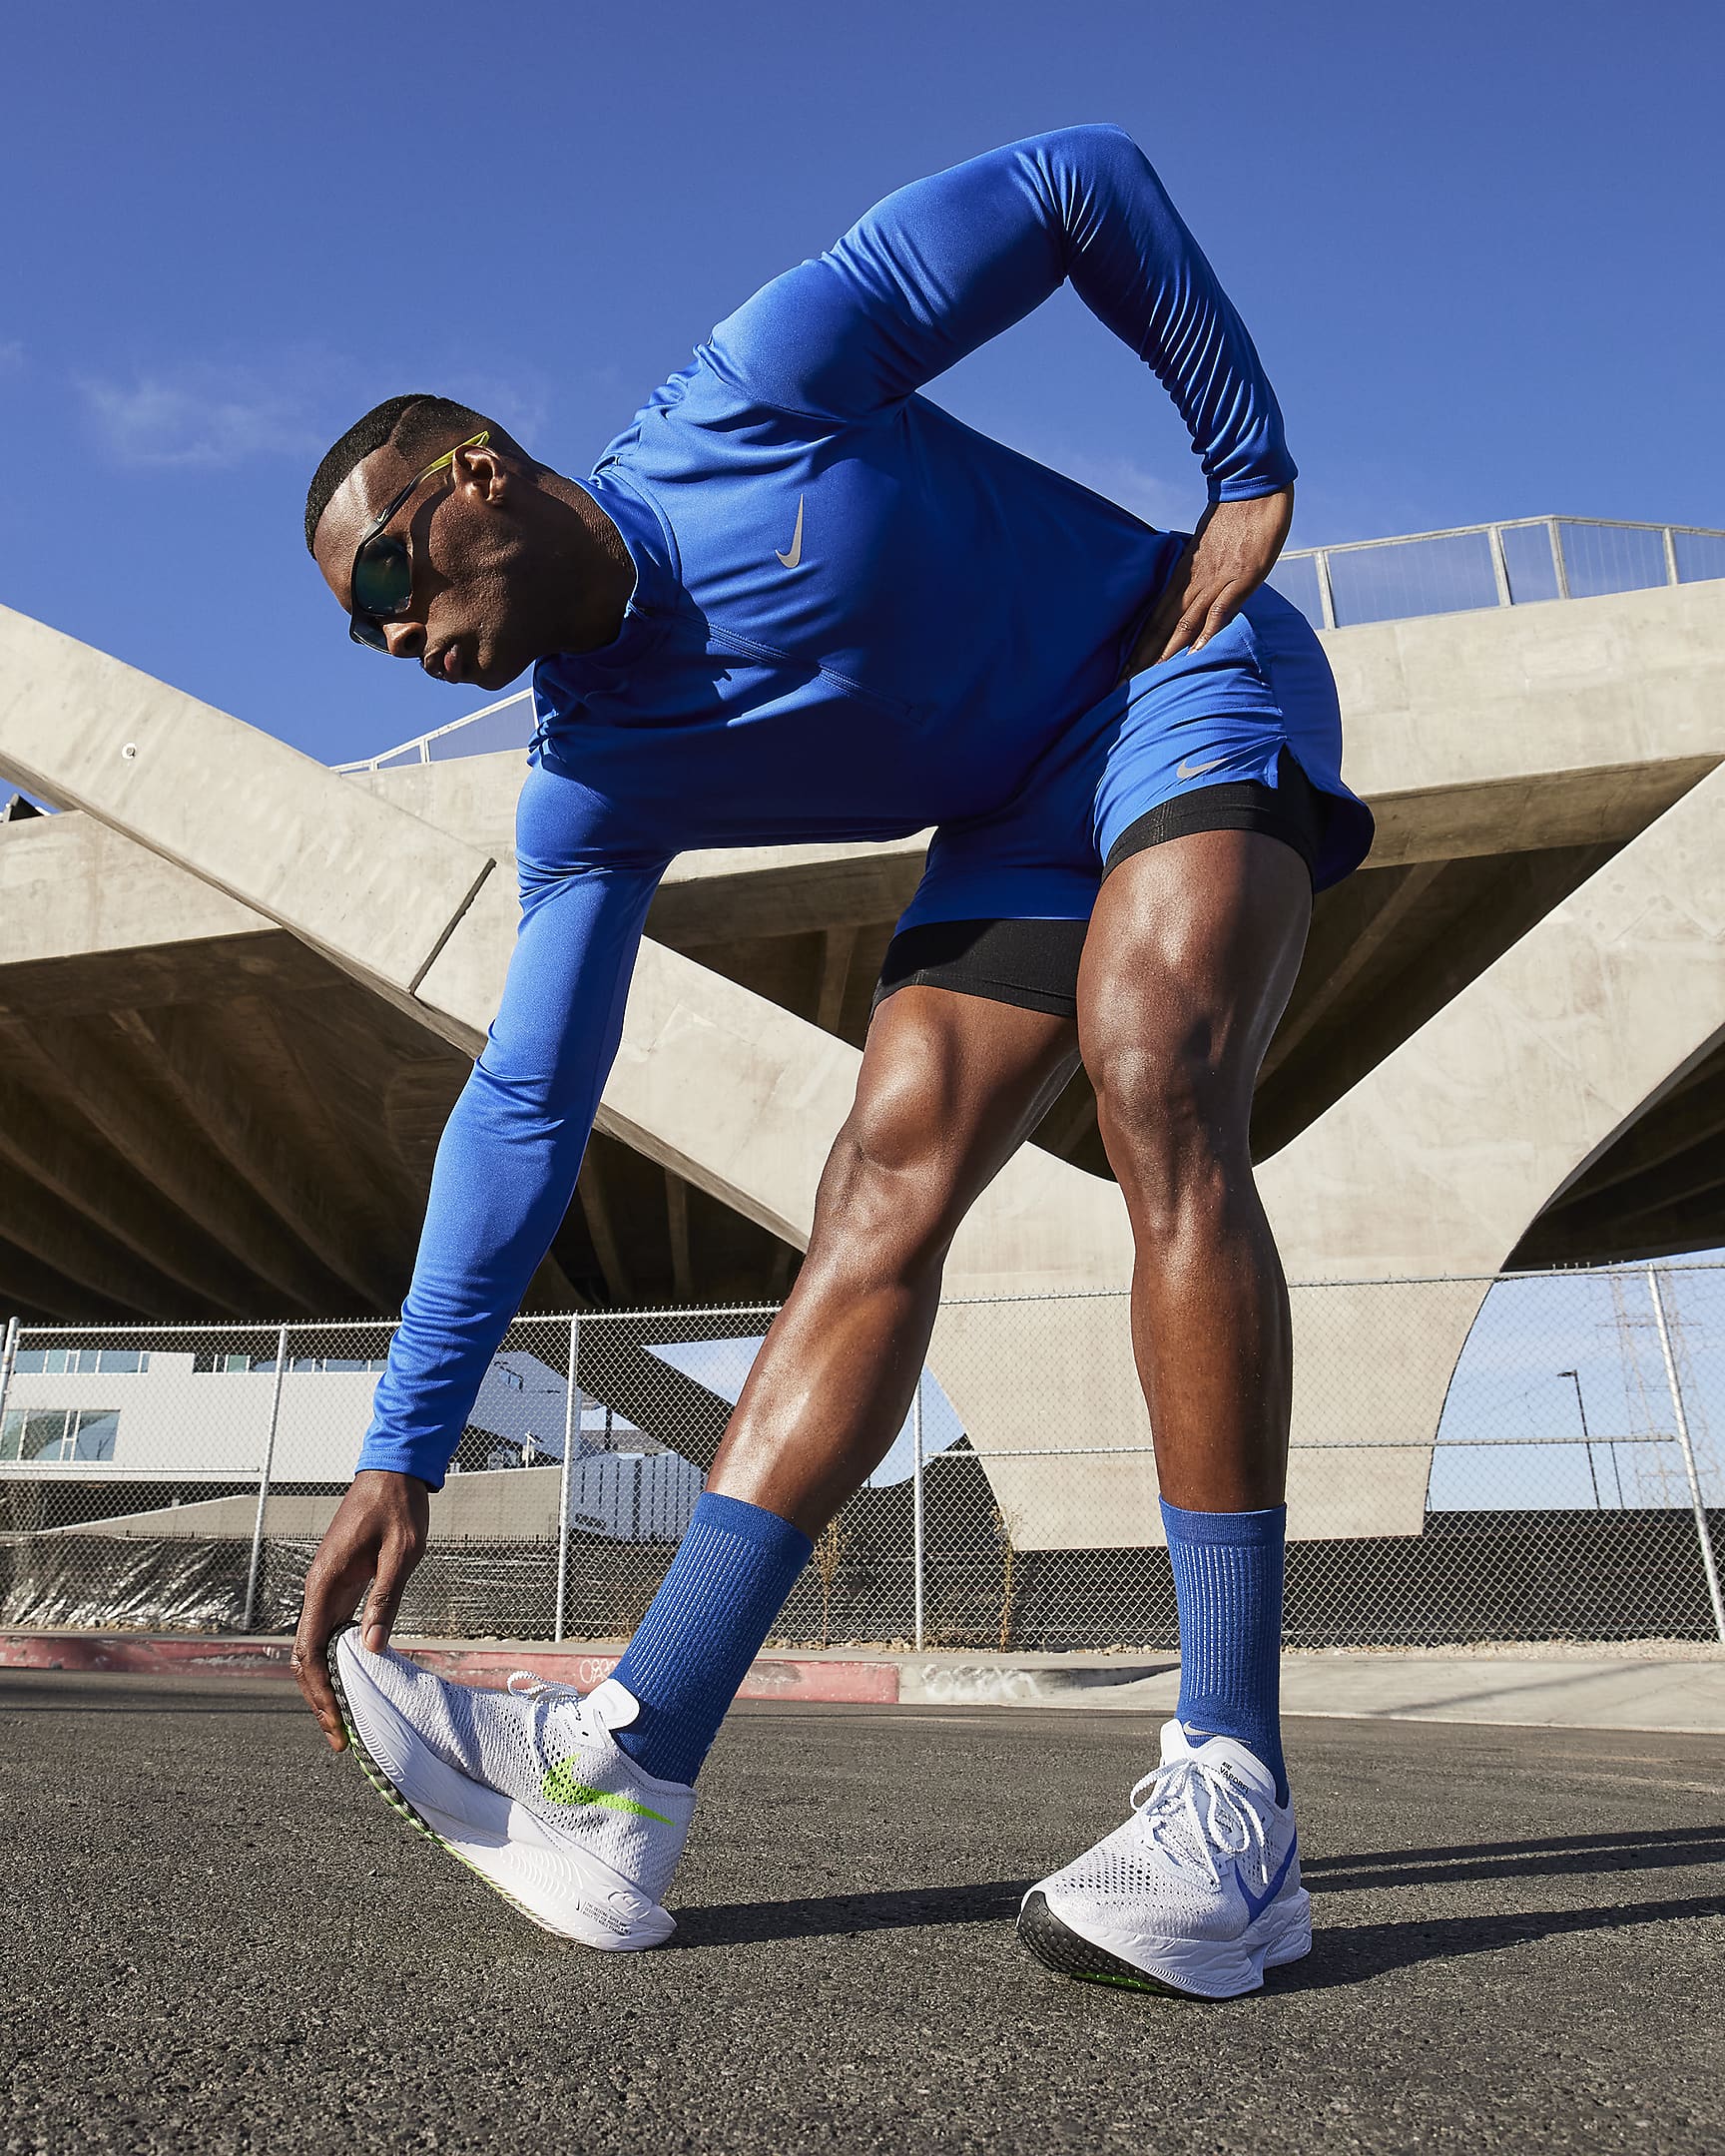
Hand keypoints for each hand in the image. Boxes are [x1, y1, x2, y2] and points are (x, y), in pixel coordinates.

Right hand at [291, 1469, 429, 1749]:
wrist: (392, 1472)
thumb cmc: (399, 1507)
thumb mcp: (402, 1553)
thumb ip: (385, 1598)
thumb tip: (371, 1649)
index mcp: (326, 1583)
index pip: (309, 1653)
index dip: (319, 1694)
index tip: (336, 1725)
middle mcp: (317, 1589)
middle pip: (304, 1658)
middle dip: (318, 1700)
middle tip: (341, 1738)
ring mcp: (325, 1588)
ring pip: (313, 1647)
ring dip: (325, 1684)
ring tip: (346, 1719)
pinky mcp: (339, 1585)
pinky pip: (328, 1631)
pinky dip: (335, 1661)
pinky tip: (353, 1680)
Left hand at [1121, 485, 1294, 677]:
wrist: (1251, 486)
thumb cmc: (1231, 517)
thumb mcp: (1206, 548)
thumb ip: (1196, 574)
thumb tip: (1189, 596)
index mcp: (1183, 575)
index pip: (1155, 617)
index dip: (1139, 645)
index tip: (1123, 670)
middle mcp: (1193, 582)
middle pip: (1161, 626)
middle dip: (1142, 657)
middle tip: (1122, 685)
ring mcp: (1216, 580)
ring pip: (1184, 622)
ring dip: (1166, 652)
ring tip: (1148, 679)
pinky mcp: (1241, 577)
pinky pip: (1221, 608)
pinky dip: (1207, 631)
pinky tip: (1194, 652)